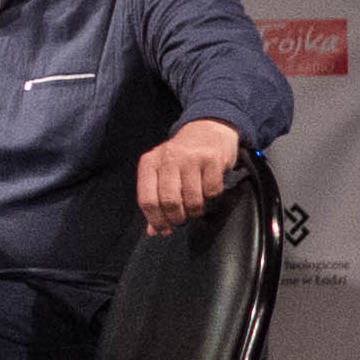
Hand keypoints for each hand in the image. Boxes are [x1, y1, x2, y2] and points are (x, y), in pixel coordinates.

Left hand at [135, 119, 242, 233]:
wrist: (208, 128)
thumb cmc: (182, 156)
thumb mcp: (163, 172)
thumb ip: (155, 200)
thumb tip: (153, 231)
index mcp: (150, 162)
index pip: (147, 199)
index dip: (156, 220)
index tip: (164, 229)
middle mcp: (168, 158)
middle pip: (169, 201)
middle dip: (177, 218)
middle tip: (182, 220)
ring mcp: (191, 157)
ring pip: (192, 200)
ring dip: (195, 211)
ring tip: (195, 206)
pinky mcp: (212, 159)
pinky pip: (212, 191)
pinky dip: (212, 198)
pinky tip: (208, 190)